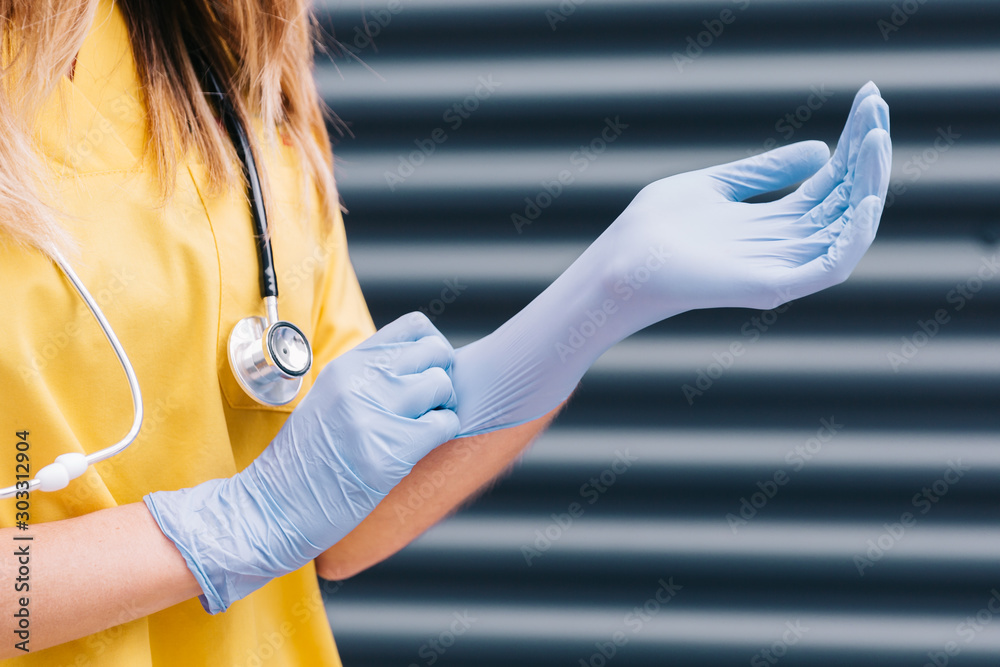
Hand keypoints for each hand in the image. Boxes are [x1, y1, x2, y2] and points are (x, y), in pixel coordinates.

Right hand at [145, 312, 459, 612]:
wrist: (273, 507)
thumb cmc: (306, 460)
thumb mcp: (330, 399)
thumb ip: (369, 377)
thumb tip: (420, 365)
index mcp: (347, 365)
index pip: (415, 326)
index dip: (433, 347)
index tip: (426, 371)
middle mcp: (359, 382)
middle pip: (436, 352)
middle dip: (442, 377)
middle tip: (430, 403)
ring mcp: (373, 414)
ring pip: (442, 385)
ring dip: (443, 407)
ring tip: (423, 426)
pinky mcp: (388, 452)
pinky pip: (444, 424)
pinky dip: (442, 434)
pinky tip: (420, 446)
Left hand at [605, 81, 891, 318]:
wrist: (621, 262)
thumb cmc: (656, 228)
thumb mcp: (718, 186)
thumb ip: (765, 172)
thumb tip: (821, 150)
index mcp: (773, 225)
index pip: (830, 181)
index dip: (853, 142)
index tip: (868, 97)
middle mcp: (785, 248)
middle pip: (845, 198)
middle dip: (868, 153)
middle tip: (878, 105)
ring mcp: (781, 269)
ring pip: (848, 227)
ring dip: (868, 182)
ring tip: (875, 137)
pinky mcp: (772, 287)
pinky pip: (832, 266)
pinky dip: (855, 234)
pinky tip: (863, 195)